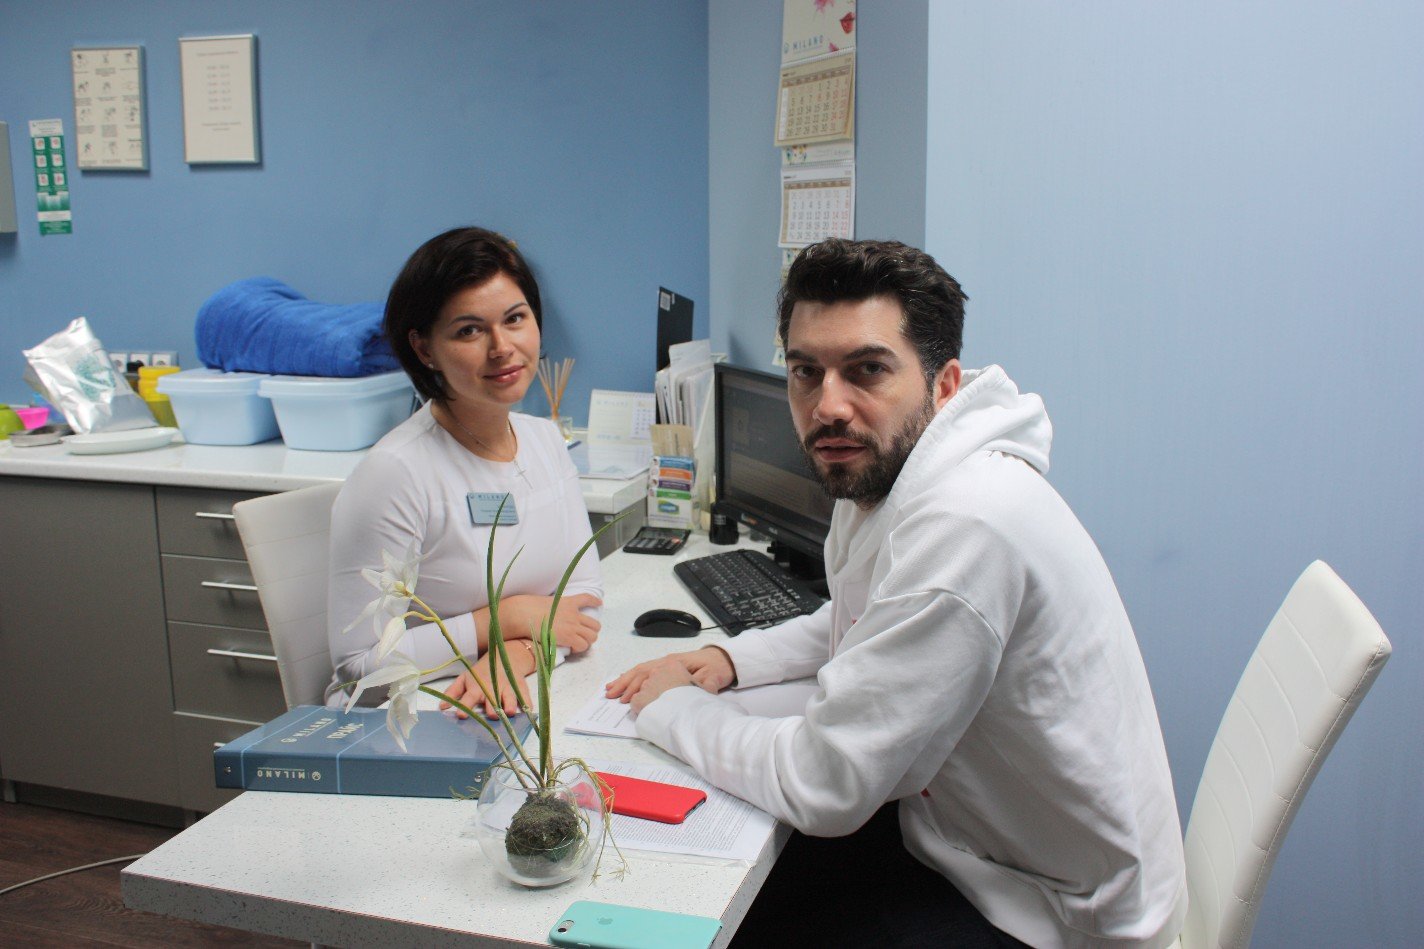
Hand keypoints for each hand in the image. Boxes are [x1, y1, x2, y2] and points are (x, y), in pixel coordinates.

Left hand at [440, 646, 533, 718]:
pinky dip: (528, 703)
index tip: (462, 715)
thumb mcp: (465, 679)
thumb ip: (453, 692)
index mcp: (477, 687)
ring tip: (510, 712)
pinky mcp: (521, 688)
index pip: (470, 697)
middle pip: (492, 699)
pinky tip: (529, 710)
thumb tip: (442, 707)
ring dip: (510, 704)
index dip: (466, 705)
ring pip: (510, 697)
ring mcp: (508, 687)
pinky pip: (525, 696)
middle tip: (491, 716)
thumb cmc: (481, 672)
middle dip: (492, 707)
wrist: (504, 657)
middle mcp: (493, 688)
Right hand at [496, 593, 601, 652]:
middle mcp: (574, 614)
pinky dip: (579, 648)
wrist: (524, 614)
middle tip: (583, 635)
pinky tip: (573, 648)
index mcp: (568, 602)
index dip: (595, 601)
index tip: (599, 603)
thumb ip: (554, 606)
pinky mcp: (568, 637)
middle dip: (591, 631)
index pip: (587, 598)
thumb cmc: (529, 608)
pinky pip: (582, 645)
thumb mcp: (546, 601)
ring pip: (592, 636)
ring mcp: (573, 625)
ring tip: (578, 644)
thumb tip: (552, 613)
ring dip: (587, 641)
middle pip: (595, 624)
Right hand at [605, 646, 735, 710]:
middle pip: (640, 671)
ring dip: (625, 679)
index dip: (635, 686)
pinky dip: (633, 676)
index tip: (626, 699)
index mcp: (674, 663)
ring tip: (610, 689)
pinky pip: (646, 670)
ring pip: (640, 670)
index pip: (648, 673)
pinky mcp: (667, 667)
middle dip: (623, 683)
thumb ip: (702, 686)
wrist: (724, 659)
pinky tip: (625, 681)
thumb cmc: (717, 668)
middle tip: (610, 695)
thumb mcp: (712, 678)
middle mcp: (667, 662)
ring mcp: (666, 663)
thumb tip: (695, 694)